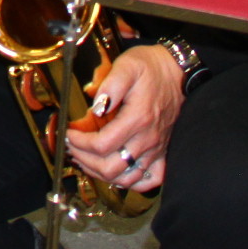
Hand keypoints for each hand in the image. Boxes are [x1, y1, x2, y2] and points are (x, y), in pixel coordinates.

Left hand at [66, 43, 184, 191]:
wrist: (179, 72)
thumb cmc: (151, 68)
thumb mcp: (127, 66)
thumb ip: (109, 86)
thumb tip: (96, 107)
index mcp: (137, 119)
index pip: (102, 145)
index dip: (80, 143)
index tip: (69, 134)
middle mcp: (148, 139)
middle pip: (111, 168)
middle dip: (85, 160)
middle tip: (72, 148)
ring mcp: (157, 149)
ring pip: (126, 178)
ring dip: (101, 174)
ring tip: (87, 161)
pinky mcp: (163, 152)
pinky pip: (149, 180)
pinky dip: (130, 182)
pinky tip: (117, 173)